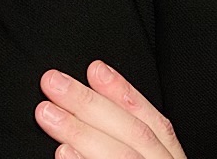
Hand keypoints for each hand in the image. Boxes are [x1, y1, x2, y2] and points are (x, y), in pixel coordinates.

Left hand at [35, 61, 186, 158]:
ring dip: (80, 131)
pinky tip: (62, 153)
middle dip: (90, 103)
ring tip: (47, 113)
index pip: (149, 118)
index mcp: (169, 158)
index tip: (94, 68)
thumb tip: (96, 109)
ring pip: (120, 154)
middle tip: (53, 83)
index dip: (122, 91)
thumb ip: (129, 142)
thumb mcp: (150, 158)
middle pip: (131, 131)